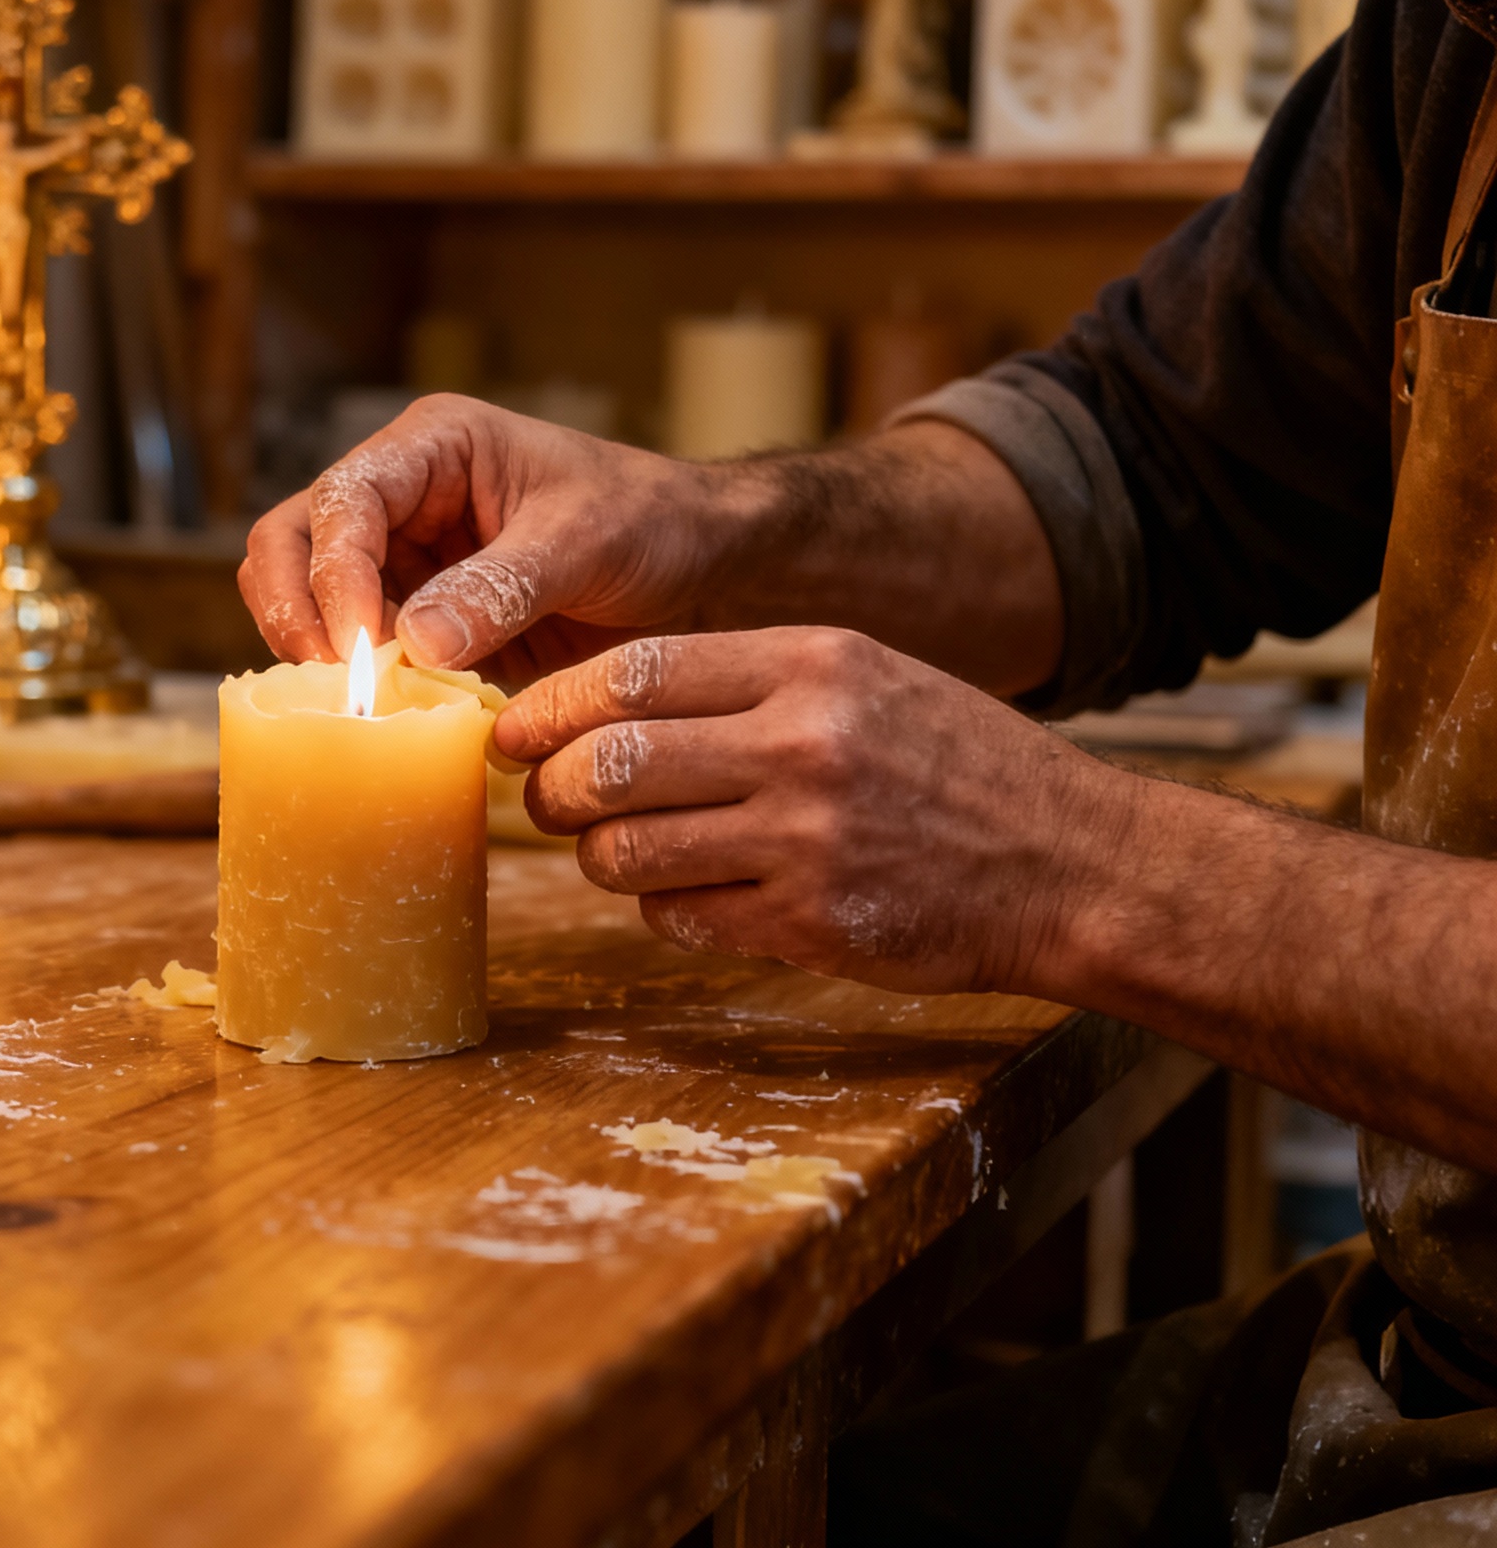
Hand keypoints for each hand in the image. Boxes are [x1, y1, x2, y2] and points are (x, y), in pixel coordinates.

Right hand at [239, 395, 730, 682]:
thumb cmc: (651, 520)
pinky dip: (368, 690)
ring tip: (371, 709)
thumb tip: (417, 642)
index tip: (366, 649)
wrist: (701, 565)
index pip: (343, 502)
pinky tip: (399, 722)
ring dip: (325, 659)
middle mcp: (400, 500)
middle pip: (291, 546)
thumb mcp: (586, 540)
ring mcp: (402, 564)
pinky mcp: (417, 624)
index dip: (335, 575)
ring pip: (309, 605)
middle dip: (298, 614)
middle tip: (340, 686)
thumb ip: (504, 585)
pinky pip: (363, 657)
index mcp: (432, 449)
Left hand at [497, 628, 1139, 994]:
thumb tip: (598, 706)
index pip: (633, 672)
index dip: (551, 704)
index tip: (515, 727)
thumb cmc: (955, 764)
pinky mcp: (812, 924)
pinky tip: (691, 893)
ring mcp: (807, 840)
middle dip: (551, 787)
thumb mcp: (864, 677)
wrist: (1072, 864)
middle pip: (609, 762)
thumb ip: (743, 683)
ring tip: (613, 849)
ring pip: (628, 850)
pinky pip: (680, 917)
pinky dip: (662, 908)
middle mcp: (804, 744)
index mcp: (812, 663)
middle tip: (545, 798)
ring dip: (598, 856)